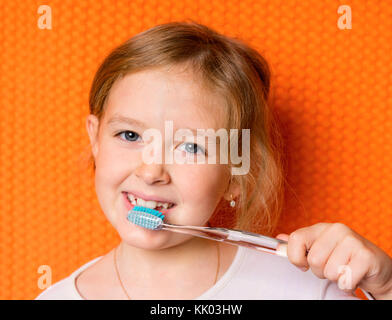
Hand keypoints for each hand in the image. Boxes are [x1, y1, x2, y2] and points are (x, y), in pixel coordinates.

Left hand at [277, 223, 391, 298]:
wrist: (375, 267)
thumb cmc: (344, 259)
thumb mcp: (321, 249)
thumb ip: (300, 244)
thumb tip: (278, 238)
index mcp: (321, 228)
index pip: (295, 239)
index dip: (296, 257)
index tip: (304, 264)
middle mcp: (336, 229)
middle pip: (313, 260)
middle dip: (320, 271)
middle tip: (332, 267)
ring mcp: (352, 240)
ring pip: (329, 271)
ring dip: (335, 278)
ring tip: (344, 270)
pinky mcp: (365, 255)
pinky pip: (345, 279)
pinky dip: (347, 284)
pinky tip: (354, 276)